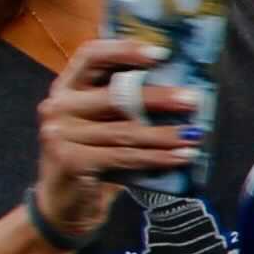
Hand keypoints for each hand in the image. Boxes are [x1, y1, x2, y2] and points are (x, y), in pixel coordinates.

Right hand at [28, 30, 200, 244]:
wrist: (66, 203)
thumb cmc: (93, 156)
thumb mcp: (101, 123)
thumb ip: (122, 102)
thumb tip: (179, 87)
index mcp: (65, 87)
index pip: (90, 55)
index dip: (124, 50)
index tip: (160, 53)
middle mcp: (58, 106)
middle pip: (114, 95)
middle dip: (158, 98)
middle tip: (193, 99)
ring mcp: (59, 134)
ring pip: (125, 131)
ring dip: (165, 134)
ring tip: (195, 134)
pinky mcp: (70, 161)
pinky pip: (124, 156)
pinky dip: (158, 157)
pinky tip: (182, 157)